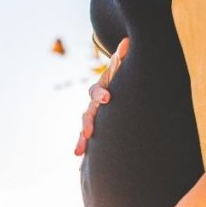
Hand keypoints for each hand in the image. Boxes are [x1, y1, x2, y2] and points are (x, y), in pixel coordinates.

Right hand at [74, 37, 129, 155]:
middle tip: (88, 133)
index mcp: (100, 89)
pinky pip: (88, 139)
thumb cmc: (121, 78)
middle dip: (87, 123)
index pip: (98, 90)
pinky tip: (80, 164)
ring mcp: (92, 117)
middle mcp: (93, 104)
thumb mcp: (122, 68)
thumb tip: (127, 41)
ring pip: (85, 128)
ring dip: (81, 140)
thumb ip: (123, 58)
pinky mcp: (95, 128)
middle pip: (87, 113)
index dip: (102, 94)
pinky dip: (85, 149)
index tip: (108, 98)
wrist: (114, 87)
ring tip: (78, 152)